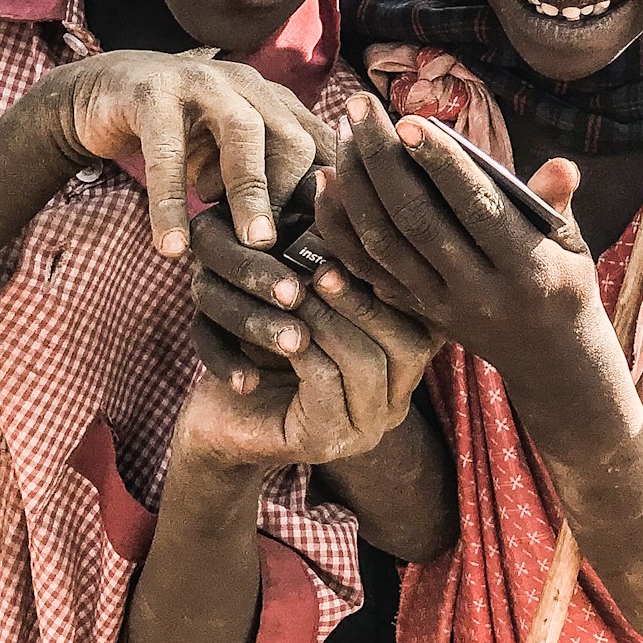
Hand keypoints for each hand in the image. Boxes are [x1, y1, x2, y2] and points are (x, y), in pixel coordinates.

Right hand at [47, 50, 332, 257]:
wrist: (103, 93)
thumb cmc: (181, 135)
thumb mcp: (230, 158)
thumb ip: (267, 183)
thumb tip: (320, 245)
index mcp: (275, 102)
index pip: (319, 147)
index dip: (330, 197)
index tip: (335, 252)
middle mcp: (248, 85)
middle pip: (292, 137)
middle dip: (299, 197)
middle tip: (303, 251)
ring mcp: (203, 82)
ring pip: (241, 135)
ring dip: (251, 192)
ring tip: (255, 244)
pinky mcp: (152, 92)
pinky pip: (164, 151)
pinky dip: (170, 202)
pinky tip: (170, 247)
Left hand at [178, 211, 438, 471]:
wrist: (217, 416)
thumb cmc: (269, 351)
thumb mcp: (313, 307)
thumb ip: (342, 276)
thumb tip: (355, 199)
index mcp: (403, 368)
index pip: (425, 323)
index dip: (395, 282)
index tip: (359, 247)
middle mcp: (395, 404)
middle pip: (408, 346)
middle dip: (363, 301)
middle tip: (325, 268)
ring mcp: (364, 430)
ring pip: (366, 364)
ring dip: (329, 321)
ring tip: (300, 291)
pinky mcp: (325, 443)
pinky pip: (325, 383)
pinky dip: (302, 346)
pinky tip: (283, 324)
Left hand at [314, 93, 598, 372]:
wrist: (548, 357)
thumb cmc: (564, 282)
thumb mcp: (574, 245)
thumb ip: (557, 202)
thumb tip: (563, 166)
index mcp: (526, 268)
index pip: (475, 207)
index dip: (440, 164)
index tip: (409, 119)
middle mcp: (476, 291)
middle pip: (416, 220)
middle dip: (382, 158)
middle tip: (359, 105)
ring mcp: (439, 306)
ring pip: (382, 242)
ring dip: (355, 183)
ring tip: (345, 129)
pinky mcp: (415, 312)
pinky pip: (365, 268)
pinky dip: (339, 227)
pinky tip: (327, 183)